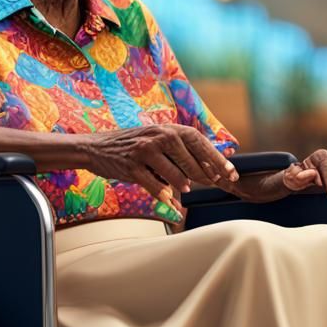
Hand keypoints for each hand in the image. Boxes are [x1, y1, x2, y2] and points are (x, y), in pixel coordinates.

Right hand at [82, 125, 237, 213]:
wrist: (96, 147)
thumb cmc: (132, 146)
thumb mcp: (156, 139)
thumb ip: (178, 150)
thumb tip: (208, 168)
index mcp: (167, 129)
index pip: (199, 141)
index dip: (217, 157)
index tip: (230, 172)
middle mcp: (158, 136)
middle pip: (190, 158)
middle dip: (206, 174)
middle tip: (215, 184)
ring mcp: (144, 151)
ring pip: (174, 172)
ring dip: (183, 183)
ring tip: (187, 188)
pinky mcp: (131, 166)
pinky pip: (152, 183)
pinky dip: (162, 192)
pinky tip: (167, 197)